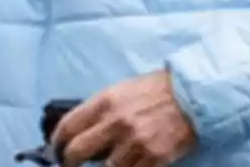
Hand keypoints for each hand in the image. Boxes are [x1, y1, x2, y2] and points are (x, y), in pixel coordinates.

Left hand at [52, 70, 196, 166]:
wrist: (193, 97)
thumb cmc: (155, 91)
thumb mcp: (122, 90)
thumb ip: (100, 109)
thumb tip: (81, 131)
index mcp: (105, 101)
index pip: (68, 126)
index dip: (57, 143)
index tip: (56, 150)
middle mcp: (115, 122)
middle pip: (77, 151)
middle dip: (69, 161)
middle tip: (70, 164)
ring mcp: (134, 142)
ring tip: (103, 164)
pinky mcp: (152, 158)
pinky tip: (124, 165)